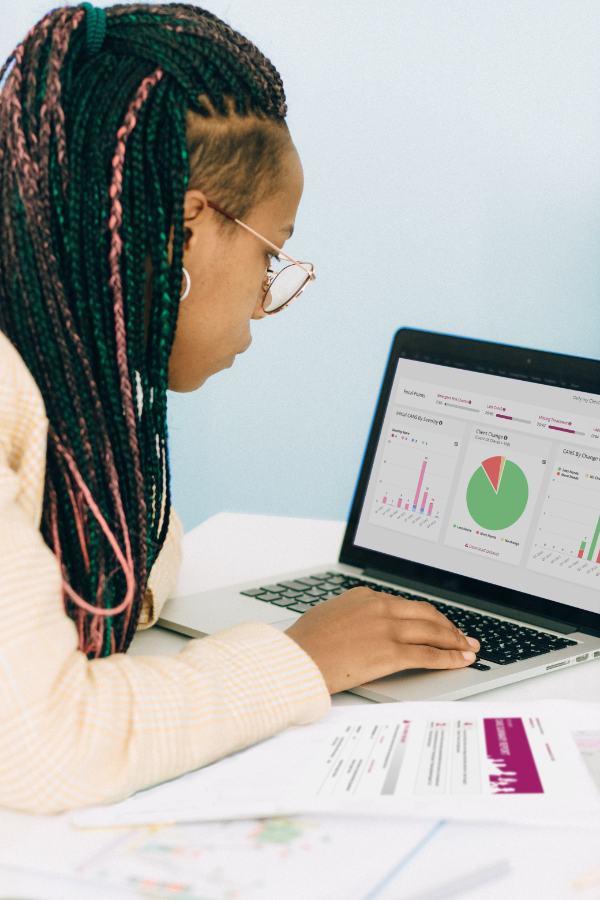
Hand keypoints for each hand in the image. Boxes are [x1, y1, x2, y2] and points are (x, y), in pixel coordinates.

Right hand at [285, 587, 480, 693]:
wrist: (295, 659)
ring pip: (433, 632)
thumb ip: (351, 614)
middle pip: (426, 614)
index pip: (405, 605)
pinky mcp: (391, 652)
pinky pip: (429, 655)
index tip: (437, 624)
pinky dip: (449, 658)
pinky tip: (460, 662)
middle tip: (463, 636)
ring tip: (468, 649)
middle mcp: (380, 607)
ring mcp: (387, 628)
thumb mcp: (329, 615)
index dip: (426, 617)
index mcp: (365, 596)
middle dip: (448, 626)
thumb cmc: (304, 642)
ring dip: (455, 641)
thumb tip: (360, 623)